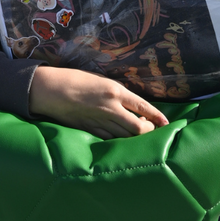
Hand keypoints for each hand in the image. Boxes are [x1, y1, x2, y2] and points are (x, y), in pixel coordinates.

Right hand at [28, 65, 168, 139]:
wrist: (52, 89)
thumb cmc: (76, 80)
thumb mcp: (102, 81)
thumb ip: (118, 94)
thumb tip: (132, 106)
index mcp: (115, 91)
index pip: (143, 106)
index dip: (157, 116)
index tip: (166, 122)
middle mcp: (111, 108)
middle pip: (138, 127)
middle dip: (148, 130)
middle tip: (150, 128)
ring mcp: (100, 121)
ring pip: (125, 136)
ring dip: (134, 136)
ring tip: (137, 132)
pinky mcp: (90, 130)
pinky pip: (110, 139)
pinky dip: (118, 140)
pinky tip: (120, 137)